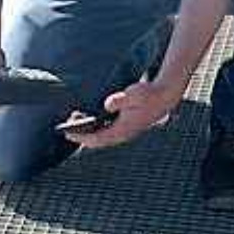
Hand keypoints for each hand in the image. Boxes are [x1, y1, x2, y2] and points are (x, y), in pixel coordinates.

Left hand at [66, 77, 182, 150]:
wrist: (166, 94)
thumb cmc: (150, 94)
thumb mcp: (134, 94)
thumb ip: (120, 100)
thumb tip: (107, 104)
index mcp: (123, 130)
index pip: (97, 139)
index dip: (81, 137)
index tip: (67, 132)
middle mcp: (123, 133)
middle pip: (97, 139)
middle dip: (82, 133)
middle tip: (69, 122)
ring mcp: (125, 130)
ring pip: (102, 134)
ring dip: (89, 128)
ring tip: (78, 116)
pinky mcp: (127, 124)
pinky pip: (107, 128)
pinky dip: (97, 125)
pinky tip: (92, 116)